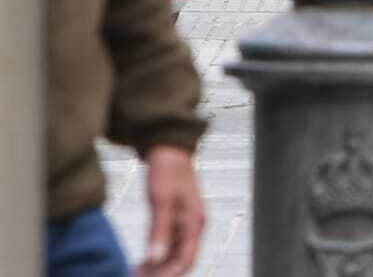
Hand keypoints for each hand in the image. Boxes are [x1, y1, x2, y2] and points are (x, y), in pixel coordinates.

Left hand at [140, 145, 203, 275]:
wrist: (169, 150)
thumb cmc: (167, 172)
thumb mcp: (160, 201)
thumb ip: (159, 231)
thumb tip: (156, 259)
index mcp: (194, 223)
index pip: (186, 260)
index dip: (169, 275)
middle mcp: (193, 226)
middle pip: (180, 260)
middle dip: (162, 273)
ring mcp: (185, 223)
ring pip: (174, 255)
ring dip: (158, 267)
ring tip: (135, 273)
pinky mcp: (176, 220)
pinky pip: (168, 245)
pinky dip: (156, 256)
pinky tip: (141, 261)